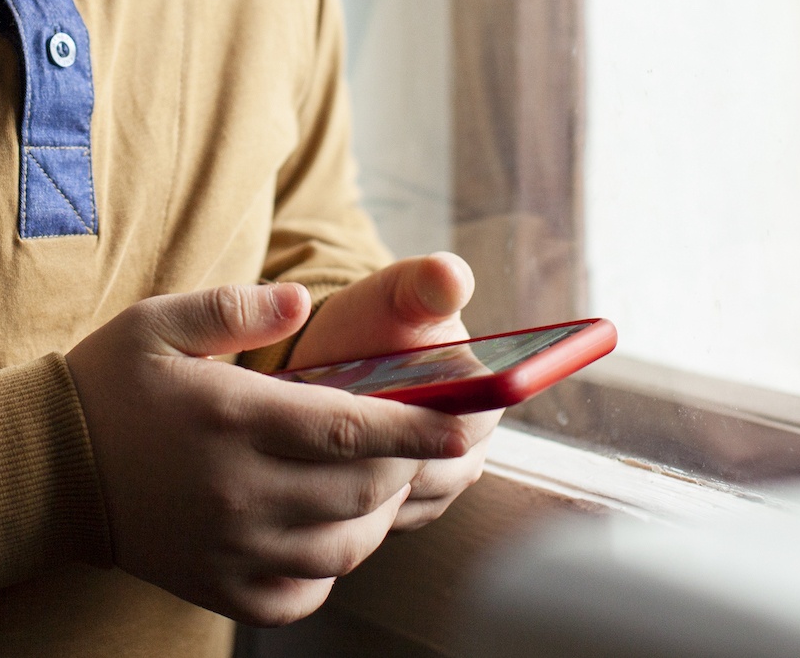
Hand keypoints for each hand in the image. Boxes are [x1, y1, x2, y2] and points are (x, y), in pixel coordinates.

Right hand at [67, 282, 476, 625]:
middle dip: (405, 464)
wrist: (44, 471)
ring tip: (374, 479)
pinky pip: (303, 593)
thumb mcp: (161, 322)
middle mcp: (238, 491)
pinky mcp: (218, 586)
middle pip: (362, 491)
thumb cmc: (110, 386)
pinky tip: (325, 531)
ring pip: (344, 548)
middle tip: (417, 438)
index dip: (419, 426)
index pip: (353, 427)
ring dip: (376, 516)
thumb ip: (235, 307)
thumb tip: (302, 300)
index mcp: (233, 418)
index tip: (465, 418)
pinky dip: (330, 567)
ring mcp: (230, 547)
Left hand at [287, 253, 501, 530]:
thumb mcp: (397, 294)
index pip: (455, 436)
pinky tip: (314, 472)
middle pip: (427, 477)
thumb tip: (451, 276)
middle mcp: (469, 451)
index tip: (361, 409)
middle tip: (327, 426)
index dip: (405, 428)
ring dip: (356, 479)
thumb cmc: (375, 319)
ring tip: (317, 443)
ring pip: (397, 504)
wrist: (338, 350)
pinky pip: (374, 523)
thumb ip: (426, 284)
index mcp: (485, 399)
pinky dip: (343, 502)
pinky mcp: (401, 509)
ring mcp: (437, 485)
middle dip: (374, 455)